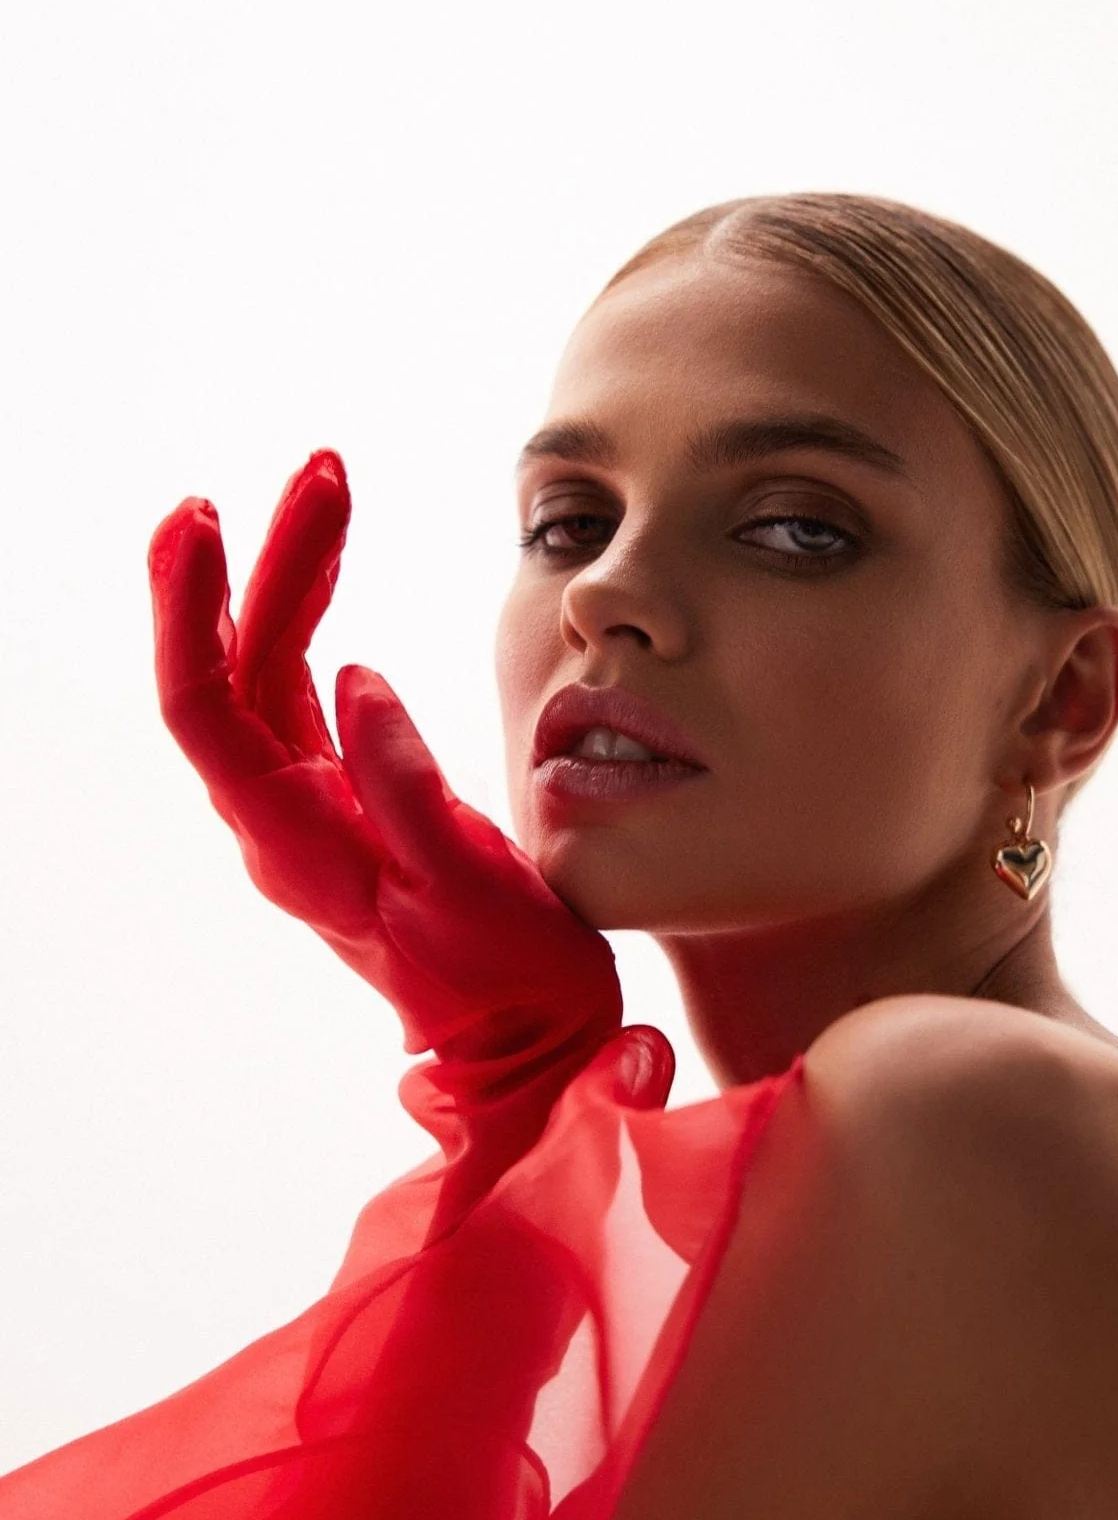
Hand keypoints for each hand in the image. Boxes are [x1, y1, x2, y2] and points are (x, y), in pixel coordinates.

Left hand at [147, 450, 620, 1055]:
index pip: (206, 713)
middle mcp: (282, 825)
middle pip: (235, 672)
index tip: (201, 517)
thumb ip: (410, 789)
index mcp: (301, 845)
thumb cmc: (508, 984)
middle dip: (262, 561)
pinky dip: (310, 616)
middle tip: (317, 468)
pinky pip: (297, 693)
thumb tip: (357, 679)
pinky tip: (326, 566)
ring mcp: (305, 812)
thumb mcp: (473, 893)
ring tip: (328, 485)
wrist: (526, 1052)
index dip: (188, 612)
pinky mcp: (341, 801)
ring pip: (266, 673)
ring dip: (288, 575)